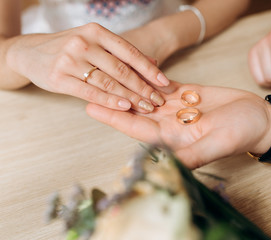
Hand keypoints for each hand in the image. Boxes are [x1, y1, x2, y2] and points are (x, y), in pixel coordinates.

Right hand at [6, 23, 169, 112]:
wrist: (29, 52)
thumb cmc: (68, 48)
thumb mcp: (94, 43)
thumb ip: (122, 53)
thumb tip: (153, 62)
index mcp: (96, 32)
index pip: (129, 52)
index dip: (148, 69)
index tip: (164, 82)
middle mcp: (84, 43)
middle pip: (121, 69)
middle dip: (143, 87)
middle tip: (158, 100)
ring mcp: (70, 60)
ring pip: (108, 82)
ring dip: (130, 97)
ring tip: (146, 107)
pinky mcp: (60, 78)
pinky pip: (91, 93)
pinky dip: (110, 101)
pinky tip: (124, 106)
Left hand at [86, 82, 270, 167]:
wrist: (258, 118)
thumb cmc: (241, 133)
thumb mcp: (216, 144)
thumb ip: (190, 155)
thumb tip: (163, 164)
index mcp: (174, 138)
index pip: (137, 128)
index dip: (114, 118)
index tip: (91, 107)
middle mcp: (171, 124)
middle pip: (136, 110)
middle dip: (113, 98)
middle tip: (89, 85)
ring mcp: (178, 107)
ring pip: (146, 95)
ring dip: (127, 84)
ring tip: (106, 73)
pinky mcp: (188, 93)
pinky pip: (163, 83)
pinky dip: (149, 74)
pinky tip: (135, 66)